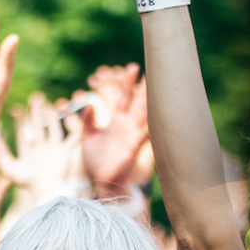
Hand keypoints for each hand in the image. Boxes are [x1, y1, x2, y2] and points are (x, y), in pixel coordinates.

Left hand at [0, 92, 85, 203]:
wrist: (48, 190)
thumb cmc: (28, 182)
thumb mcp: (9, 168)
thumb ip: (1, 154)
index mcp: (28, 154)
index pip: (22, 134)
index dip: (19, 122)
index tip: (14, 109)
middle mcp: (41, 151)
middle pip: (38, 128)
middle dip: (35, 115)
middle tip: (34, 100)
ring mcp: (54, 151)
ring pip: (53, 130)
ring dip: (51, 118)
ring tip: (48, 105)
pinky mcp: (65, 153)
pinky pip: (72, 138)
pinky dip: (75, 128)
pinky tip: (73, 117)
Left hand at [80, 64, 149, 200]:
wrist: (102, 181)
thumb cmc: (96, 161)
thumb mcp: (87, 137)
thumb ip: (87, 120)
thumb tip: (88, 103)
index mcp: (116, 122)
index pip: (123, 97)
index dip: (127, 83)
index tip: (133, 68)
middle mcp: (127, 126)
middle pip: (138, 102)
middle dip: (144, 86)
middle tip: (153, 68)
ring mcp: (132, 135)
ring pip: (145, 113)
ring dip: (152, 100)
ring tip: (161, 85)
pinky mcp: (134, 146)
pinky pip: (146, 132)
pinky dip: (154, 124)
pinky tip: (161, 113)